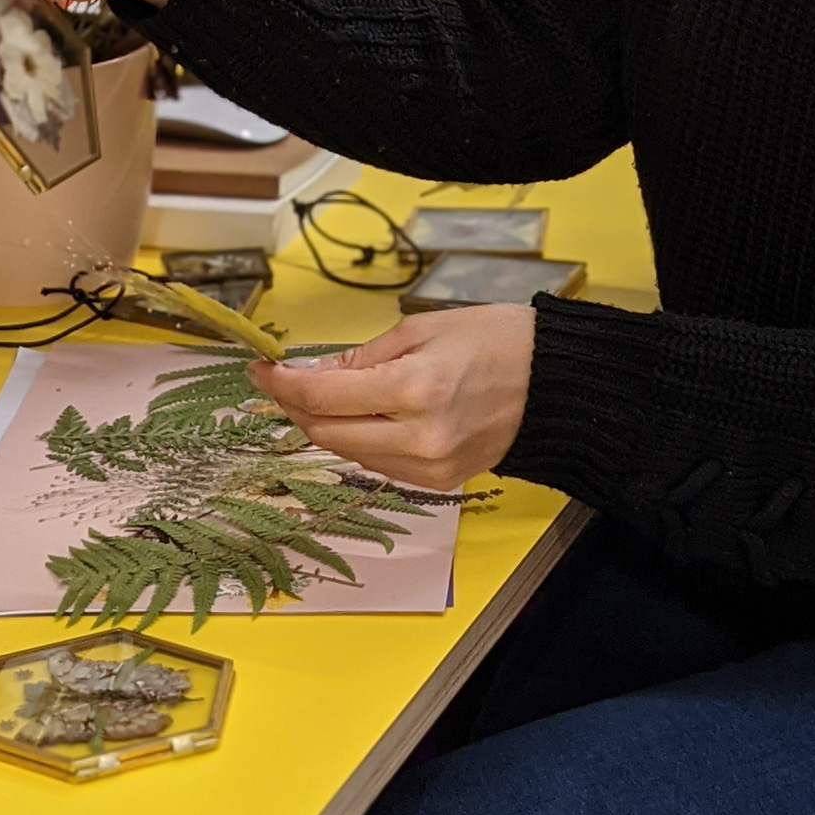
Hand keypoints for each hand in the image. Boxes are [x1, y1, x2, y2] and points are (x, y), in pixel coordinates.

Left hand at [250, 306, 535, 491]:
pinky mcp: (438, 483)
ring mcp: (429, 467)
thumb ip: (362, 358)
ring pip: (347, 453)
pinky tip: (361, 417)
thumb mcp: (421, 330)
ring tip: (319, 396)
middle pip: (325, 432)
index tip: (260, 369)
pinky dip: (359, 441)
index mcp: (414, 389)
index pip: (322, 396)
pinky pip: (378, 465)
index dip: (280, 384)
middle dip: (295, 406)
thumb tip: (309, 374)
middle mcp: (418, 437)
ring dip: (324, 425)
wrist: (553, 386)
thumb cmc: (495, 341)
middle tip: (281, 381)